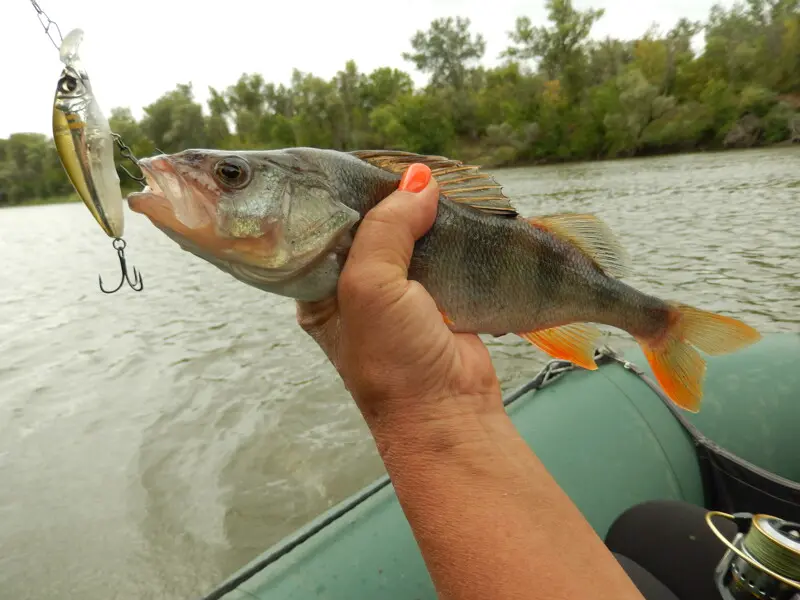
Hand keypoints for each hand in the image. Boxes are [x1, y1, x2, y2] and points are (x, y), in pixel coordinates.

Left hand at [296, 163, 502, 430]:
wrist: (448, 413)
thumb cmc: (392, 359)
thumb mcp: (370, 287)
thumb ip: (388, 228)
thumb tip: (421, 181)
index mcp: (321, 290)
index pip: (324, 230)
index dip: (344, 199)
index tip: (365, 164)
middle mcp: (356, 291)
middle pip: (371, 230)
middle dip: (389, 201)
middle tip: (407, 166)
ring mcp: (399, 296)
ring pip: (409, 240)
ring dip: (424, 216)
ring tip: (437, 182)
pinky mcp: (438, 299)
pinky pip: (441, 256)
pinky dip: (450, 236)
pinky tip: (457, 210)